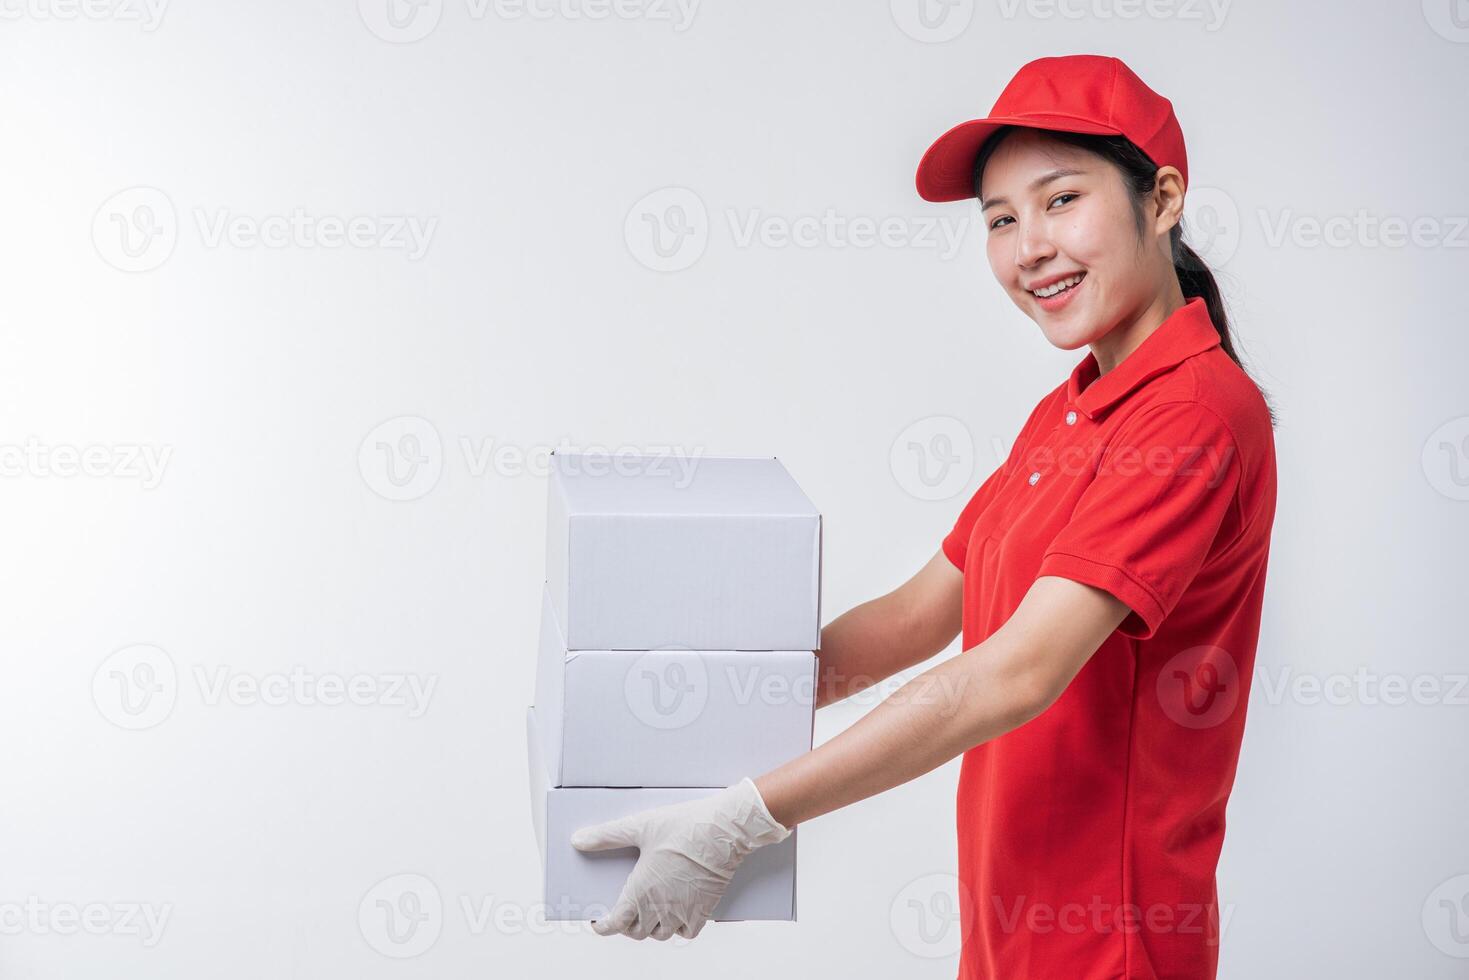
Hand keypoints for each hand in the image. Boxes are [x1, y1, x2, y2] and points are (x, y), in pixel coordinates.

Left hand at [570, 776, 790, 940]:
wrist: (723, 831)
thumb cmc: (683, 826)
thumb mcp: (639, 826)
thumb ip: (607, 836)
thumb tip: (578, 840)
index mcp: (641, 891)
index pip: (615, 923)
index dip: (603, 926)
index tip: (599, 922)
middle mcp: (660, 908)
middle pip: (636, 932)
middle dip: (626, 925)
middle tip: (624, 911)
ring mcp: (683, 912)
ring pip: (660, 935)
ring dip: (651, 927)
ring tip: (649, 912)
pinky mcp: (703, 911)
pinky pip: (686, 932)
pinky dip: (678, 928)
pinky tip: (676, 913)